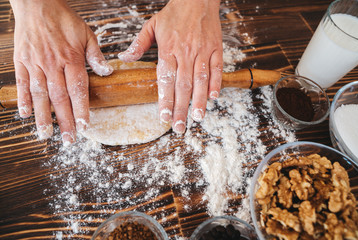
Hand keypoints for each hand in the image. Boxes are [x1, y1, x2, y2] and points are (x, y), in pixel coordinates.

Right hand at [10, 0, 112, 143]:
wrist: (37, 3)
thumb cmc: (64, 19)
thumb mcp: (87, 34)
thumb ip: (96, 55)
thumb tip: (107, 72)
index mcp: (72, 59)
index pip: (78, 90)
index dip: (82, 110)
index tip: (85, 126)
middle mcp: (53, 64)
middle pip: (60, 98)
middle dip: (65, 120)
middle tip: (69, 139)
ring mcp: (35, 63)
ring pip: (39, 94)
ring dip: (43, 116)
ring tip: (46, 134)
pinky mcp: (21, 61)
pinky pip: (22, 83)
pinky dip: (23, 99)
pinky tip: (25, 114)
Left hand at [118, 0, 222, 133]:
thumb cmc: (174, 13)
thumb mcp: (152, 25)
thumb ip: (139, 44)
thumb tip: (124, 58)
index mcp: (168, 48)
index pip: (166, 79)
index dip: (165, 99)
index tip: (163, 116)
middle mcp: (186, 52)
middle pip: (183, 85)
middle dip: (180, 108)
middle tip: (178, 127)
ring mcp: (203, 51)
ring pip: (201, 80)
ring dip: (199, 101)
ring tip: (197, 118)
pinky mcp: (216, 49)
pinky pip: (216, 69)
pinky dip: (215, 84)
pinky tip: (213, 98)